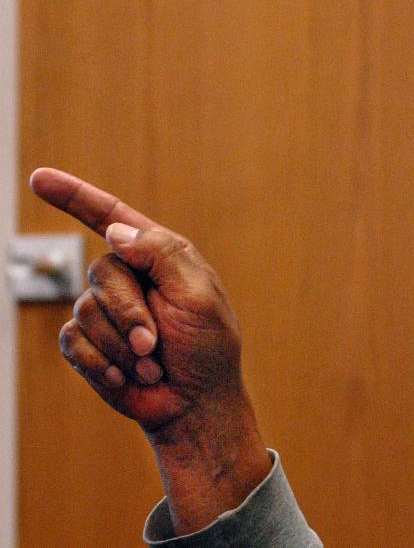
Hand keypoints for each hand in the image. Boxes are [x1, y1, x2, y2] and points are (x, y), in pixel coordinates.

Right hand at [31, 167, 241, 434]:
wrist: (195, 402)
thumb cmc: (208, 347)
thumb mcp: (198, 295)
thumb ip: (161, 255)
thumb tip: (115, 230)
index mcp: (159, 255)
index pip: (110, 216)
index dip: (74, 196)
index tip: (39, 178)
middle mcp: (128, 277)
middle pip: (102, 273)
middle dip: (131, 313)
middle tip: (156, 343)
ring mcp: (106, 311)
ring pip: (86, 310)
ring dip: (122, 344)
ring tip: (151, 362)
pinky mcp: (88, 343)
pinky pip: (73, 341)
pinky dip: (102, 362)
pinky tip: (127, 375)